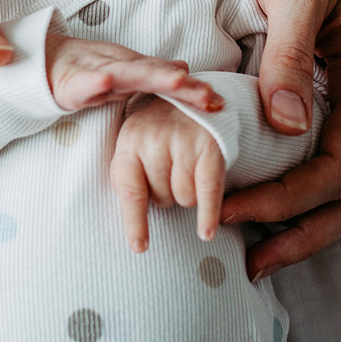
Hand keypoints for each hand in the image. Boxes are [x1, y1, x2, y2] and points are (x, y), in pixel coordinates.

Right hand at [47, 33, 220, 113]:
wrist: (45, 63)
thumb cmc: (88, 69)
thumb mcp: (125, 73)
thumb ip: (153, 73)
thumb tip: (185, 66)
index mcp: (134, 71)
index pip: (168, 81)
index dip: (192, 89)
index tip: (219, 101)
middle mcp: (121, 68)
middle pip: (156, 76)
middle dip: (182, 84)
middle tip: (208, 93)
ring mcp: (97, 72)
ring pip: (128, 74)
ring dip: (152, 74)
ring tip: (177, 78)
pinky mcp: (72, 82)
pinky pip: (84, 82)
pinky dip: (95, 79)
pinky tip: (106, 80)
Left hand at [111, 96, 225, 251]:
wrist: (195, 93)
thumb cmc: (162, 130)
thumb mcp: (137, 144)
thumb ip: (130, 176)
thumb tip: (132, 227)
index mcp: (129, 140)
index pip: (130, 192)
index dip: (135, 223)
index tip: (140, 247)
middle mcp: (154, 138)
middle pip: (161, 199)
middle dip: (168, 196)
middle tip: (173, 171)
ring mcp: (183, 141)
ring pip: (185, 199)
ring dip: (189, 195)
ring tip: (189, 168)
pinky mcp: (210, 146)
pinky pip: (208, 192)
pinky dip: (208, 215)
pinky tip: (206, 232)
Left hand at [224, 0, 340, 280]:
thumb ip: (289, 57)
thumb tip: (284, 124)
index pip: (339, 166)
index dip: (287, 199)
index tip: (232, 210)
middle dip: (303, 233)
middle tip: (250, 263)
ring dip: (308, 226)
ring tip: (258, 254)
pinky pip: (336, 165)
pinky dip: (307, 197)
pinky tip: (268, 207)